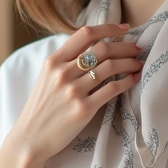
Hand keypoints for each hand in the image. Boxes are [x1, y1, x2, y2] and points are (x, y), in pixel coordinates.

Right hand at [0, 24, 141, 167]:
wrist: (30, 139)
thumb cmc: (41, 109)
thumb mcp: (46, 78)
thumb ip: (65, 62)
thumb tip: (93, 47)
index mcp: (53, 61)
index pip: (85, 34)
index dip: (108, 28)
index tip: (124, 29)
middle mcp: (62, 73)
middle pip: (102, 49)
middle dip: (124, 46)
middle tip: (136, 48)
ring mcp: (73, 91)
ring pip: (110, 67)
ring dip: (129, 62)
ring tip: (138, 63)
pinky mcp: (83, 109)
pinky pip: (112, 89)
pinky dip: (126, 81)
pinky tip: (133, 79)